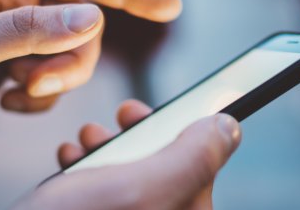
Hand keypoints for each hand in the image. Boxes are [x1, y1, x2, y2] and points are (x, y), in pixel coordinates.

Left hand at [0, 0, 181, 149]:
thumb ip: (27, 32)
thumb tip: (92, 18)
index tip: (171, 6)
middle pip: (83, 23)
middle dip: (68, 61)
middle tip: (32, 83)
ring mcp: (19, 26)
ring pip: (74, 53)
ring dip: (53, 80)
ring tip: (13, 91)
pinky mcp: (18, 55)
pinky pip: (57, 74)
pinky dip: (40, 94)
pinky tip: (6, 100)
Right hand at [14, 100, 241, 209]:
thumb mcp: (140, 186)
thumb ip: (192, 157)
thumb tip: (229, 128)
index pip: (204, 171)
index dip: (188, 132)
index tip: (167, 107)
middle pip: (166, 170)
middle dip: (139, 135)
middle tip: (122, 116)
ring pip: (131, 177)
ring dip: (110, 147)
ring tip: (87, 138)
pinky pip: (103, 191)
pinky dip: (87, 168)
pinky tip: (70, 160)